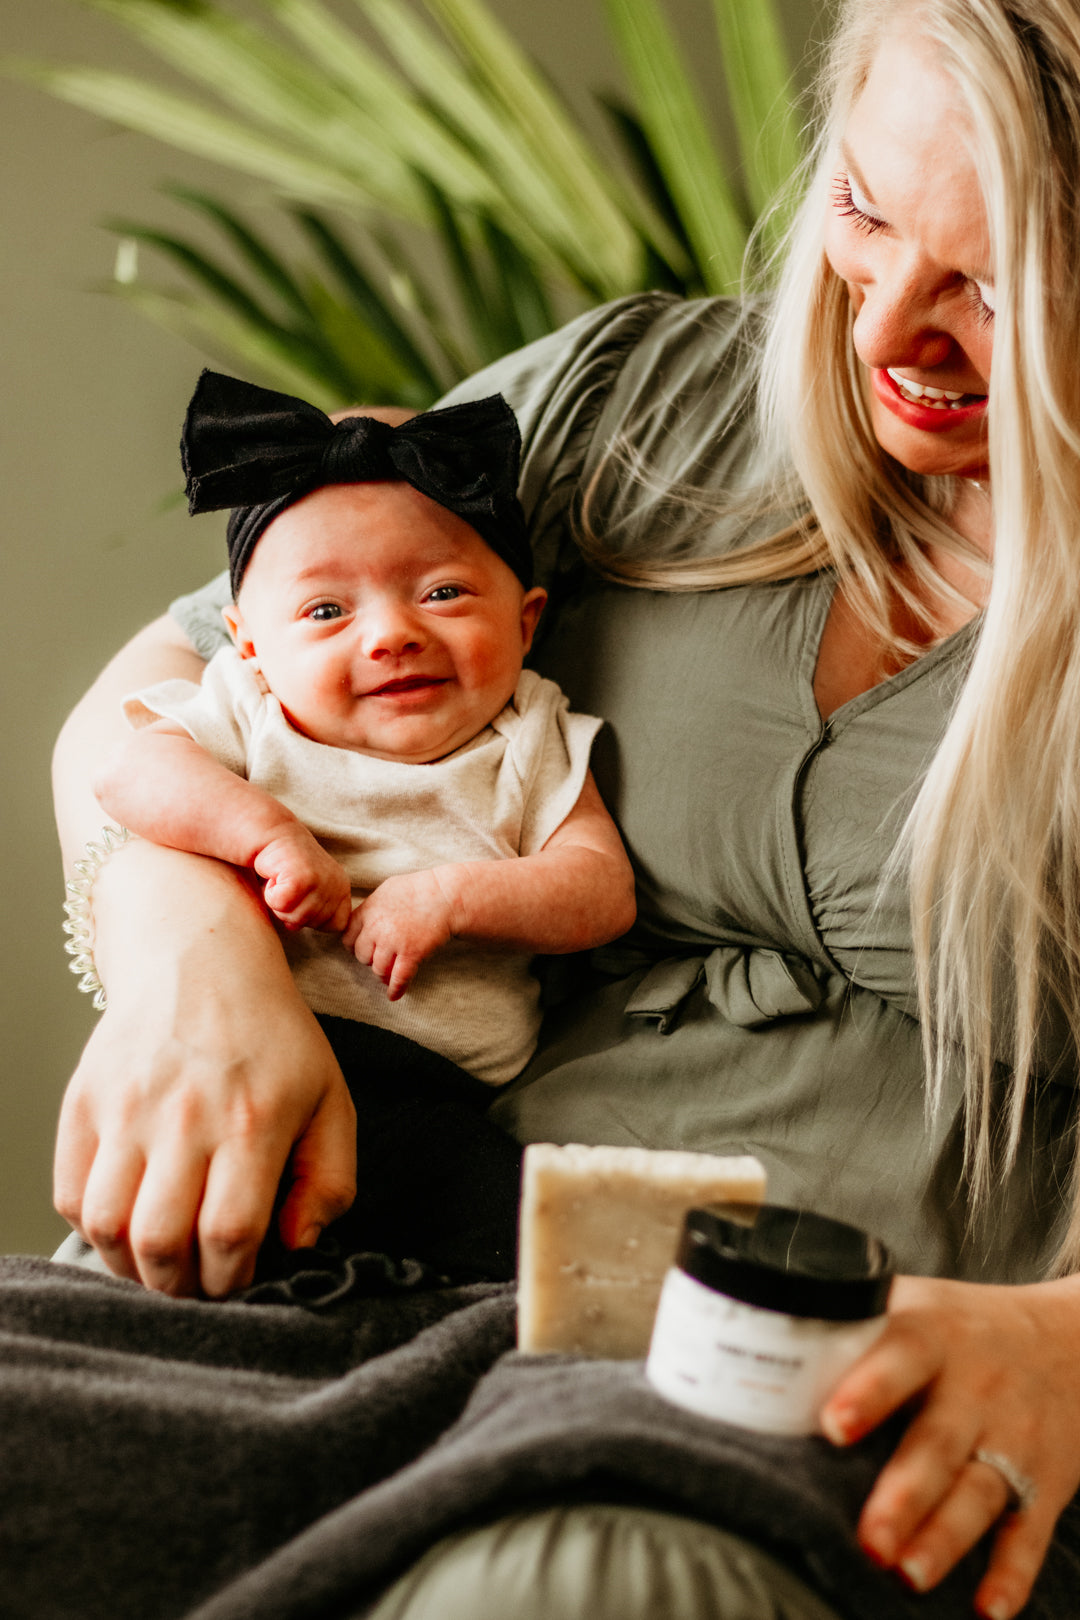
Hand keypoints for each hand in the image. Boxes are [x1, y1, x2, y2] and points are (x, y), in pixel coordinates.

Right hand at [54, 842, 356, 1296]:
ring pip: (107, 1226)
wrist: (202, 959)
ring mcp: (126, 1108)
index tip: (237, 1279)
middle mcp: (184, 1116)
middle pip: (160, 1241)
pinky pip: (72, 1194)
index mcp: (253, 1119)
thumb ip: (329, 1181)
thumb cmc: (273, 1037)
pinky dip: (94, 1226)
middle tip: (195, 1281)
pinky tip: (128, 1220)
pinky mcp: (84, 1101)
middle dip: (179, 1285)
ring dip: (131, 1265)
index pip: (229, 1233)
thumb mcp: (330, 1099)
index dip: (230, 1279)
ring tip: (159, 1260)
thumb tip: (296, 1245)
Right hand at [254, 829, 351, 931]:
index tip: (302, 897)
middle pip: (313, 924)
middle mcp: (337, 884)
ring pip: (296, 917)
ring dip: (280, 903)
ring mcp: (321, 880)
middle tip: (287, 885)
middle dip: (292, 910)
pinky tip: (275, 877)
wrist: (274, 834)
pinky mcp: (302, 878)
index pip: (337, 926)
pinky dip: (271, 895)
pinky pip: (282, 905)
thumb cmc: (288, 868)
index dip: (314, 918)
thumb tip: (295, 926)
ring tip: (281, 880)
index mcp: (343, 889)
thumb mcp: (309, 893)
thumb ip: (311, 914)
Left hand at [343, 867, 457, 999]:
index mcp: (369, 910)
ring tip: (389, 974)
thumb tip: (361, 920)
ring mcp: (393, 942)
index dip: (355, 945)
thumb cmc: (419, 889)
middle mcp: (377, 927)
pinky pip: (398, 979)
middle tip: (382, 958)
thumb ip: (370, 907)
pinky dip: (395, 989)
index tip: (364, 948)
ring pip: (378, 969)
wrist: (446, 895)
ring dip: (383, 974)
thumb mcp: (386, 890)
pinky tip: (393, 995)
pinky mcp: (411, 954)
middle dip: (370, 959)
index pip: (348, 937)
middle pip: (362, 956)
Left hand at [820, 1273, 1079, 1618]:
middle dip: (903, 1494)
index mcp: (934, 1337)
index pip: (901, 1359)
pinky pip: (1031, 1533)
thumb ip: (850, 1327)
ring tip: (907, 1573)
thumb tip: (745, 1339)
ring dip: (946, 1538)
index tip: (834, 1424)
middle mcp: (975, 1390)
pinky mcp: (1046, 1483)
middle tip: (868, 1538)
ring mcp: (1013, 1439)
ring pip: (979, 1492)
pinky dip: (1013, 1574)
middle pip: (937, 1444)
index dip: (869, 1390)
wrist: (1071, 1341)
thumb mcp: (914, 1306)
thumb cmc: (963, 1327)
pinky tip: (989, 1608)